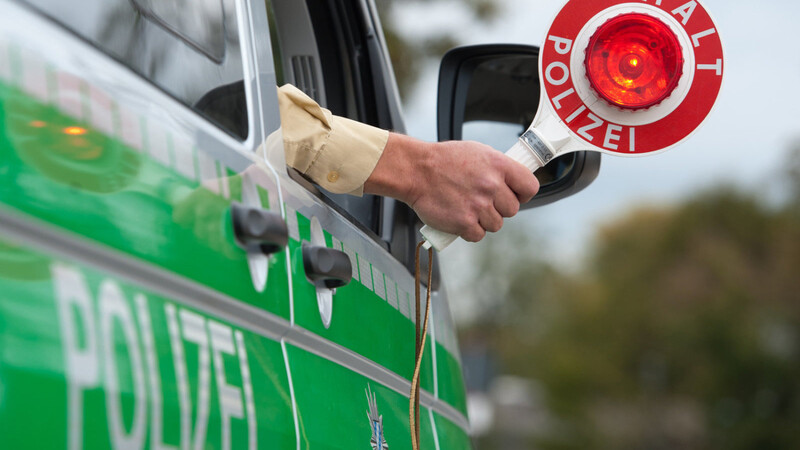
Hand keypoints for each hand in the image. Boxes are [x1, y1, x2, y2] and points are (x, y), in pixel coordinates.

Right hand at [364, 133, 539, 241]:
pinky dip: (469, 231)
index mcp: (499, 165)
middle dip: (499, 208)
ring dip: (483, 220)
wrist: (416, 170)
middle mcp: (492, 185)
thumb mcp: (477, 152)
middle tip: (482, 201)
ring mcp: (479, 205)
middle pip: (512, 210)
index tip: (515, 195)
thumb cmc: (443, 160)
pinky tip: (459, 217)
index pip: (530, 186)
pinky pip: (478, 235)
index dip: (523, 194)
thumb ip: (497, 168)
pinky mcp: (464, 222)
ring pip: (496, 225)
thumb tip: (512, 182)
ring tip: (467, 207)